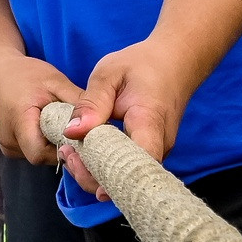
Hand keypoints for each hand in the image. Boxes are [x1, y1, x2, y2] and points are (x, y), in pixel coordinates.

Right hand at [0, 51, 83, 165]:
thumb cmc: (24, 74)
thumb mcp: (55, 81)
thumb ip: (77, 102)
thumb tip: (101, 122)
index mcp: (18, 122)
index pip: (40, 154)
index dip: (63, 149)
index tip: (80, 136)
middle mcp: (9, 141)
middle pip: (43, 157)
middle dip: (63, 146)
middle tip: (79, 130)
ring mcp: (8, 147)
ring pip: (40, 156)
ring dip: (54, 144)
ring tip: (62, 124)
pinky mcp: (10, 147)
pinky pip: (34, 151)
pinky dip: (46, 142)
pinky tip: (52, 127)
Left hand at [66, 36, 200, 193]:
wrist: (175, 61)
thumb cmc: (142, 65)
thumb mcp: (109, 73)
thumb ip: (91, 102)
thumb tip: (72, 132)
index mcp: (149, 121)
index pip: (138, 163)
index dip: (114, 179)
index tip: (87, 178)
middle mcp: (160, 143)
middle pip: (129, 178)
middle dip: (93, 177)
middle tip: (66, 153)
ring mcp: (158, 150)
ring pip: (127, 177)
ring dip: (96, 173)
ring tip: (69, 151)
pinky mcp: (151, 152)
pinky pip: (128, 169)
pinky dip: (105, 167)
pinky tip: (83, 152)